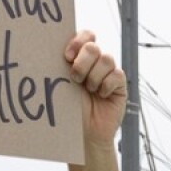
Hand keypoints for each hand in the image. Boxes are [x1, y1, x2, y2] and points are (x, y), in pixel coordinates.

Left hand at [64, 31, 126, 148]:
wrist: (84, 134)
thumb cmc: (68, 110)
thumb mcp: (62, 85)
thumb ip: (61, 67)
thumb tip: (50, 50)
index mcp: (79, 58)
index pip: (84, 36)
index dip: (77, 41)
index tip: (67, 56)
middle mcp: (94, 62)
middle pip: (93, 46)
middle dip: (83, 61)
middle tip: (75, 77)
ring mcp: (108, 72)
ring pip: (106, 59)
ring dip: (94, 76)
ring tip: (89, 90)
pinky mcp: (120, 85)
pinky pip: (117, 75)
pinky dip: (106, 85)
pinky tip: (101, 96)